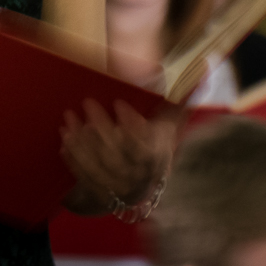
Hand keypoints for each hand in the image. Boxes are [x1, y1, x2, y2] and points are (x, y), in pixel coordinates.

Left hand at [62, 99, 176, 210]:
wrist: (139, 179)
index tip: (119, 103)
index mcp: (159, 158)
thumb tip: (200, 69)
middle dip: (102, 129)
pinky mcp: (101, 196)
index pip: (147, 145)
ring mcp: (120, 190)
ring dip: (82, 143)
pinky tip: (65, 140)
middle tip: (88, 102)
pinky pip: (85, 179)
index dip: (133, 125)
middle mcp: (141, 179)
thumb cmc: (153, 138)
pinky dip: (74, 159)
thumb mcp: (169, 121)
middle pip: (119, 158)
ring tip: (70, 119)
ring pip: (99, 170)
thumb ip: (179, 98)